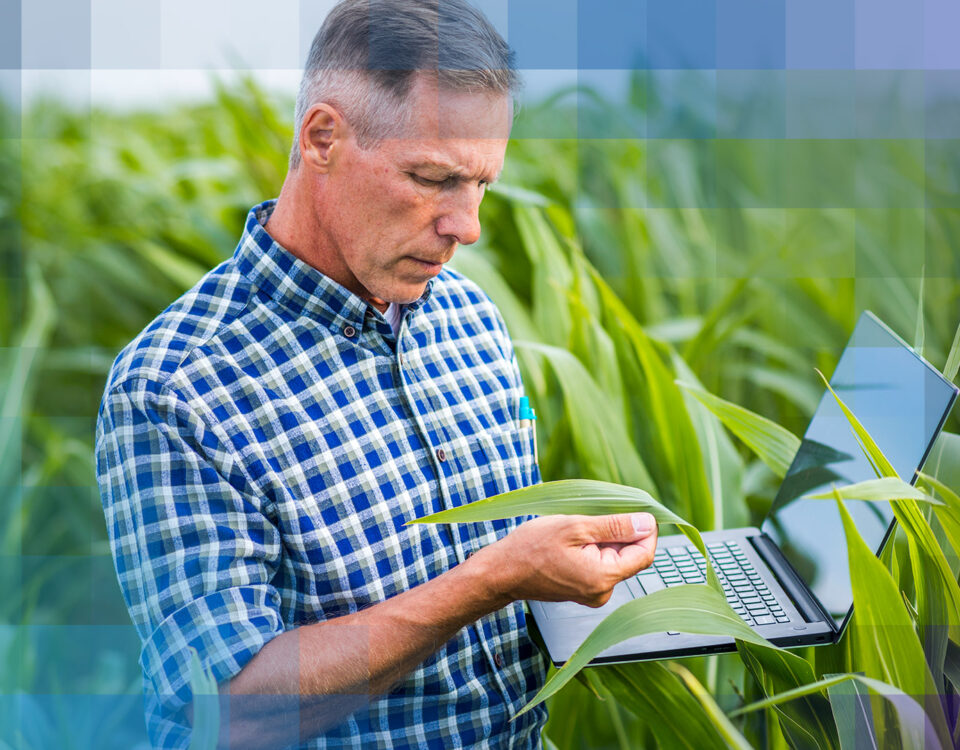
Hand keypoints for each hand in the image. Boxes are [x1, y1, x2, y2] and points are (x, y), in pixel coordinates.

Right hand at [479, 512, 657, 607]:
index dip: (645, 530)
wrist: (502, 572)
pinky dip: (593, 548)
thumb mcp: (575, 527)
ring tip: (577, 530)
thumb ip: (615, 526)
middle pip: (630, 556)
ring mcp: (593, 593)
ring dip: (603, 539)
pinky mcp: (584, 590)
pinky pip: (600, 565)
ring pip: (614, 558)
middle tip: (593, 517)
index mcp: (604, 577)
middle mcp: (602, 592)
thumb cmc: (531, 548)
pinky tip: (573, 541)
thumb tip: (647, 523)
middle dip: (619, 532)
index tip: (635, 510)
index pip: (645, 554)